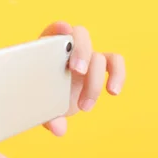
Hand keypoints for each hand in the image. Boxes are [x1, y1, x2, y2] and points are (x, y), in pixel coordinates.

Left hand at [39, 21, 125, 135]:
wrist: (51, 103)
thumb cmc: (40, 99)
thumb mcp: (40, 107)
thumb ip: (47, 116)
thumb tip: (58, 128)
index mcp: (47, 49)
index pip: (53, 30)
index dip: (58, 29)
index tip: (64, 32)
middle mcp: (68, 49)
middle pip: (80, 35)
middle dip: (81, 50)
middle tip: (77, 71)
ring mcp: (85, 57)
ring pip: (98, 57)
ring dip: (94, 81)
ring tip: (84, 106)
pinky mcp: (99, 68)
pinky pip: (115, 62)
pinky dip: (118, 74)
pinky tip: (113, 92)